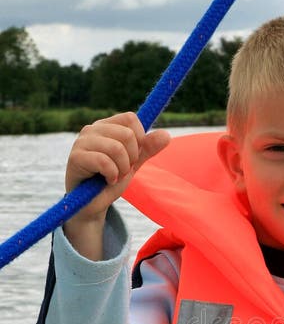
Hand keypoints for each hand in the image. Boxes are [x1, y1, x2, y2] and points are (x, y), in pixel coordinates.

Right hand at [64, 112, 169, 258]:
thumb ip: (147, 149)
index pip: (131, 118)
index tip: (132, 157)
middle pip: (127, 135)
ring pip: (116, 148)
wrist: (92, 205)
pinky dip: (112, 175)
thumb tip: (166, 135)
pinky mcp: (75, 157)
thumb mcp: (133, 163)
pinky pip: (104, 162)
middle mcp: (92, 129)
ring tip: (114, 176)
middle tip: (121, 170)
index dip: (139, 140)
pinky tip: (107, 181)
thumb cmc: (110, 181)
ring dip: (122, 169)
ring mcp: (82, 142)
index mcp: (106, 126)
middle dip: (131, 159)